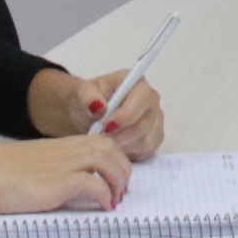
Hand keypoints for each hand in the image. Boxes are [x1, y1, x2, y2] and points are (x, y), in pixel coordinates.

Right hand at [0, 133, 130, 230]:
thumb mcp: (31, 168)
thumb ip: (51, 172)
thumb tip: (65, 188)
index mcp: (59, 146)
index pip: (99, 142)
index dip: (114, 158)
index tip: (115, 177)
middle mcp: (65, 151)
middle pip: (110, 148)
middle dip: (123, 168)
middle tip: (121, 190)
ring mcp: (63, 164)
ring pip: (108, 160)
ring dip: (118, 180)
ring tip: (115, 199)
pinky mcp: (58, 182)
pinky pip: (94, 183)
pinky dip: (104, 194)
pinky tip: (104, 207)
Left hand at [39, 66, 164, 160]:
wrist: (89, 114)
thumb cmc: (88, 100)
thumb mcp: (82, 93)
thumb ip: (88, 96)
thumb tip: (99, 106)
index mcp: (137, 83)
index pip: (142, 99)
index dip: (126, 115)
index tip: (105, 126)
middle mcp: (151, 101)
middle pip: (143, 124)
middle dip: (119, 135)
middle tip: (99, 140)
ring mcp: (156, 121)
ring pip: (144, 141)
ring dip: (122, 146)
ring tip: (103, 142)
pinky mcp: (154, 139)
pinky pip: (146, 151)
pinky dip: (128, 153)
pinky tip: (114, 148)